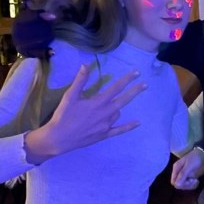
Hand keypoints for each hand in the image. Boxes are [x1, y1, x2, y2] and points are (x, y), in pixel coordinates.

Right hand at [24, 64, 145, 162]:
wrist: (59, 138)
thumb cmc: (63, 116)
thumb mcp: (70, 96)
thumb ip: (80, 81)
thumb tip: (86, 65)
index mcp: (98, 102)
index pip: (116, 88)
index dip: (127, 79)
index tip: (137, 73)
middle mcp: (105, 113)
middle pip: (123, 100)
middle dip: (134, 91)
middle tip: (145, 84)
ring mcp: (106, 125)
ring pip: (118, 112)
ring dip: (118, 106)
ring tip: (112, 103)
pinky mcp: (104, 135)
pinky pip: (119, 130)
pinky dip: (129, 126)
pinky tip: (138, 123)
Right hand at [171, 146, 203, 189]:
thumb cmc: (196, 158)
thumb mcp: (189, 166)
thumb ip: (183, 174)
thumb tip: (176, 185)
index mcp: (176, 169)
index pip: (173, 182)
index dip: (180, 184)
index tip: (189, 181)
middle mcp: (178, 173)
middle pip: (178, 185)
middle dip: (186, 185)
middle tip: (194, 180)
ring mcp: (184, 175)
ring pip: (183, 186)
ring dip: (190, 185)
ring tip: (196, 180)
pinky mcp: (189, 177)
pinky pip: (188, 185)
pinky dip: (193, 185)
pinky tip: (197, 181)